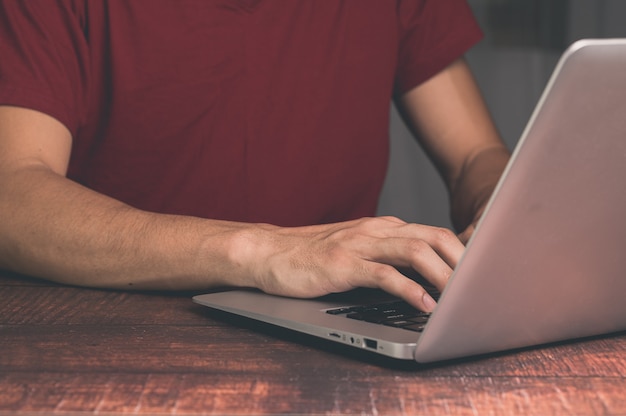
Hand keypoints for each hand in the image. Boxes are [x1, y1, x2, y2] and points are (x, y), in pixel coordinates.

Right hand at [238, 216, 464, 311]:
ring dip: (443, 275)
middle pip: (433, 237)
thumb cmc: (313, 256)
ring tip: (461, 298)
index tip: (481, 274)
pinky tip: (424, 306)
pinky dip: (409, 290)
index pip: (433, 233)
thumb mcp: (356, 251)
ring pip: (414, 252)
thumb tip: (421, 277)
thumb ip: (386, 257)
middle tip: (482, 285)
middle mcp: (375, 231)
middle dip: (462, 261)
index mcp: (382, 227)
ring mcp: (359, 245)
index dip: (462, 252)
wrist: (270, 252)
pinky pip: (384, 275)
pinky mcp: (343, 265)